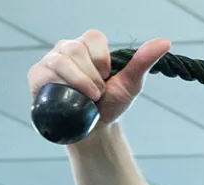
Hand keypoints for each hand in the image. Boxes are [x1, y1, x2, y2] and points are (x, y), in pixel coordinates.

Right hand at [25, 30, 170, 138]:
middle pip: (76, 48)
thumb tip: (166, 42)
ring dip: (80, 82)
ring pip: (61, 59)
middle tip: (98, 92)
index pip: (94, 36)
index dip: (103, 58)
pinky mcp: (37, 76)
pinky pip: (46, 72)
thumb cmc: (111, 104)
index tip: (108, 76)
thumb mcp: (131, 83)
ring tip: (88, 97)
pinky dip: (63, 85)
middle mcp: (66, 50)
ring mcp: (50, 62)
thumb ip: (144, 62)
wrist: (94, 130)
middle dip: (93, 75)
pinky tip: (70, 96)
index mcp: (88, 47)